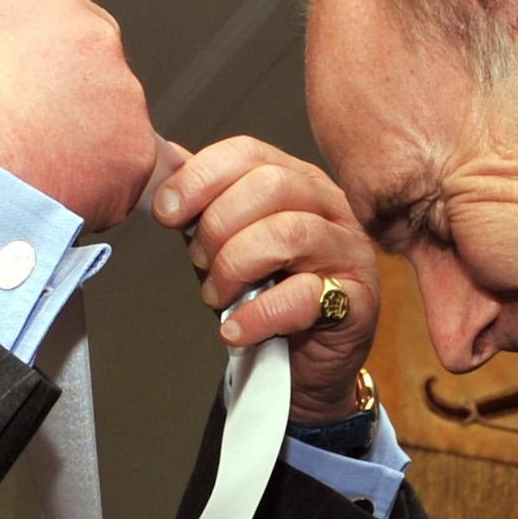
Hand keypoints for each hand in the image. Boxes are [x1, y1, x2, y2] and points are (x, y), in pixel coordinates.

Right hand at [0, 0, 157, 229]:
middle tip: (34, 151)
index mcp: (56, 9)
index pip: (81, 44)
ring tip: (31, 177)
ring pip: (116, 140)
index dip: (60, 87)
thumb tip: (19, 72)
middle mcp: (100, 43)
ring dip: (88, 164)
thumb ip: (11, 50)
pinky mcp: (136, 154)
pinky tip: (50, 198)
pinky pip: (122, 186)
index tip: (39, 112)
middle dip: (80, 123)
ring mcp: (125, 99)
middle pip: (105, 91)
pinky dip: (96, 202)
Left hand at [154, 137, 380, 420]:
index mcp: (297, 181)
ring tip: (219, 298)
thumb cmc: (268, 297)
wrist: (303, 365)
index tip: (167, 212)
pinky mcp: (355, 301)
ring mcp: (348, 252)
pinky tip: (235, 329)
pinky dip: (256, 316)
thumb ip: (205, 210)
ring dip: (234, 268)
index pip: (248, 153)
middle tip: (201, 264)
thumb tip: (163, 175)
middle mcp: (329, 206)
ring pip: (285, 233)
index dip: (200, 177)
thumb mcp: (229, 244)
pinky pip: (302, 296)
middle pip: (268, 186)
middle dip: (217, 228)